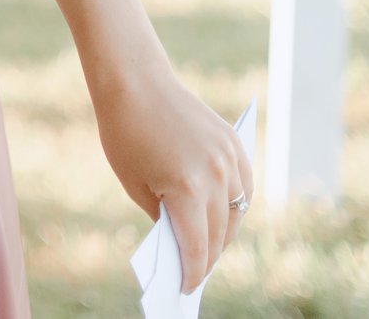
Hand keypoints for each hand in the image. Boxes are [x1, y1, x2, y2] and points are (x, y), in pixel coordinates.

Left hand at [93, 65, 251, 290]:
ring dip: (225, 230)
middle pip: (220, 232)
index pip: (198, 246)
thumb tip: (183, 240)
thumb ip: (163, 216)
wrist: (135, 80)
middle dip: (209, 255)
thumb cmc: (124, 132)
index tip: (188, 288)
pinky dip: (235, 202)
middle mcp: (216, 175)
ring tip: (210, 245)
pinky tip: (222, 213)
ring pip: (237, 210)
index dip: (193, 272)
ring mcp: (230, 158)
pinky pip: (243, 184)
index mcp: (188, 189)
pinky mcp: (233, 143)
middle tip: (198, 271)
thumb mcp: (135, 184)